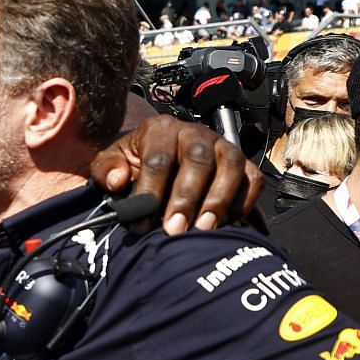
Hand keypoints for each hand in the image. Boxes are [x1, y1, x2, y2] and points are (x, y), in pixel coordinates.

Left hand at [91, 114, 262, 234]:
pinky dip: (243, 202)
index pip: (158, 159)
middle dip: (186, 198)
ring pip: (231, 165)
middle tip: (174, 230)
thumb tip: (118, 181)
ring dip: (219, 200)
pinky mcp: (244, 163)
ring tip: (203, 229)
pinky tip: (225, 224)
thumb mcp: (112, 162)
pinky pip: (252, 179)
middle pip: (197, 160)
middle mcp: (195, 133)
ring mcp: (223, 146)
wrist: (160, 159)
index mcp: (160, 129)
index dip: (150, 193)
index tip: (141, 223)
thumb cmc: (135, 165)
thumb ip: (107, 170)